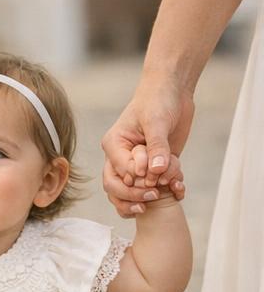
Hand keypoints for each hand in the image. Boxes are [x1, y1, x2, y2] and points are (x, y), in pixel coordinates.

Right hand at [100, 76, 193, 214]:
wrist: (173, 92)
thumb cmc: (158, 101)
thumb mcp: (157, 122)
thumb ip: (156, 147)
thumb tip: (155, 171)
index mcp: (114, 145)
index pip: (118, 171)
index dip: (135, 177)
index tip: (153, 172)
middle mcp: (120, 157)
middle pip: (115, 187)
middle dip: (134, 195)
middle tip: (155, 194)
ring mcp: (136, 164)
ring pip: (128, 193)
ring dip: (142, 200)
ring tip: (159, 199)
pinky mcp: (153, 167)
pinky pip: (152, 187)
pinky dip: (165, 193)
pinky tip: (178, 190)